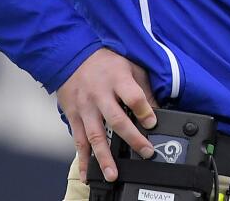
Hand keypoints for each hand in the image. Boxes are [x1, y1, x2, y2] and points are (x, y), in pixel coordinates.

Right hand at [57, 48, 158, 183]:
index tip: (153, 123)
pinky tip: (86, 174)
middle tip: (146, 152)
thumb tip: (158, 109)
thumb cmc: (105, 61)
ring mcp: (85, 108)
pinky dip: (82, 159)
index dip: (145, 111)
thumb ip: (143, 88)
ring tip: (113, 174)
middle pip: (117, 120)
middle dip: (132, 139)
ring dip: (105, 157)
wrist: (72, 56)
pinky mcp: (74, 116)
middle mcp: (100, 95)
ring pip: (95, 135)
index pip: (133, 97)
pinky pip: (78, 141)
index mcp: (117, 79)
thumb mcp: (130, 66)